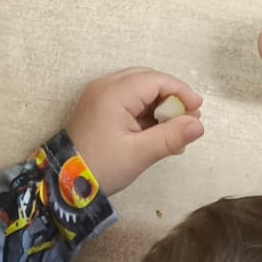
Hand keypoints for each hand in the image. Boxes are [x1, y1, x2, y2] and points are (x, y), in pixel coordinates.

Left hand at [64, 68, 203, 195]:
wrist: (62, 182)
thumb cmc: (102, 165)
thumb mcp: (139, 153)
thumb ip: (170, 136)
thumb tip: (199, 125)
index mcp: (114, 92)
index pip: (156, 80)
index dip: (180, 91)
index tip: (198, 110)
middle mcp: (105, 86)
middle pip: (147, 81)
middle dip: (171, 98)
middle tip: (189, 120)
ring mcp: (99, 96)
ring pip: (138, 90)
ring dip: (159, 106)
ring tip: (177, 132)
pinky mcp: (98, 108)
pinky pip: (127, 101)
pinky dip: (145, 113)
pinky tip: (158, 134)